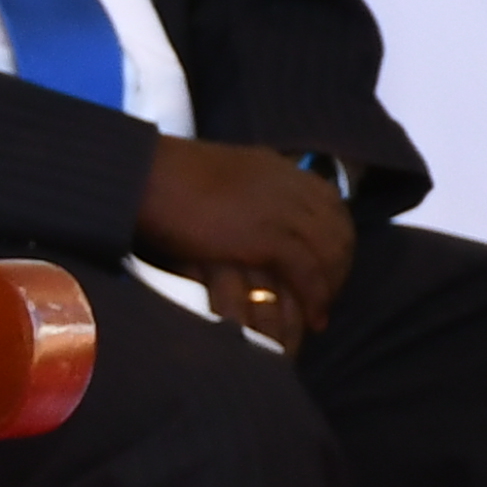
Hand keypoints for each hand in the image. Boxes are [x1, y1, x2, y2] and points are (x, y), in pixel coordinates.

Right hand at [134, 139, 353, 346]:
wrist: (147, 176)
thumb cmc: (167, 179)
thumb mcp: (221, 177)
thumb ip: (245, 192)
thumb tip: (247, 216)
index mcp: (279, 169)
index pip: (330, 203)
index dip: (335, 237)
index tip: (327, 266)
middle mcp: (289, 185)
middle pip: (338, 228)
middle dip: (339, 266)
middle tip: (327, 297)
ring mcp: (281, 208)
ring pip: (329, 251)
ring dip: (330, 287)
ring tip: (319, 315)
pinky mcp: (267, 235)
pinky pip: (308, 270)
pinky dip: (315, 296)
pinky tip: (312, 318)